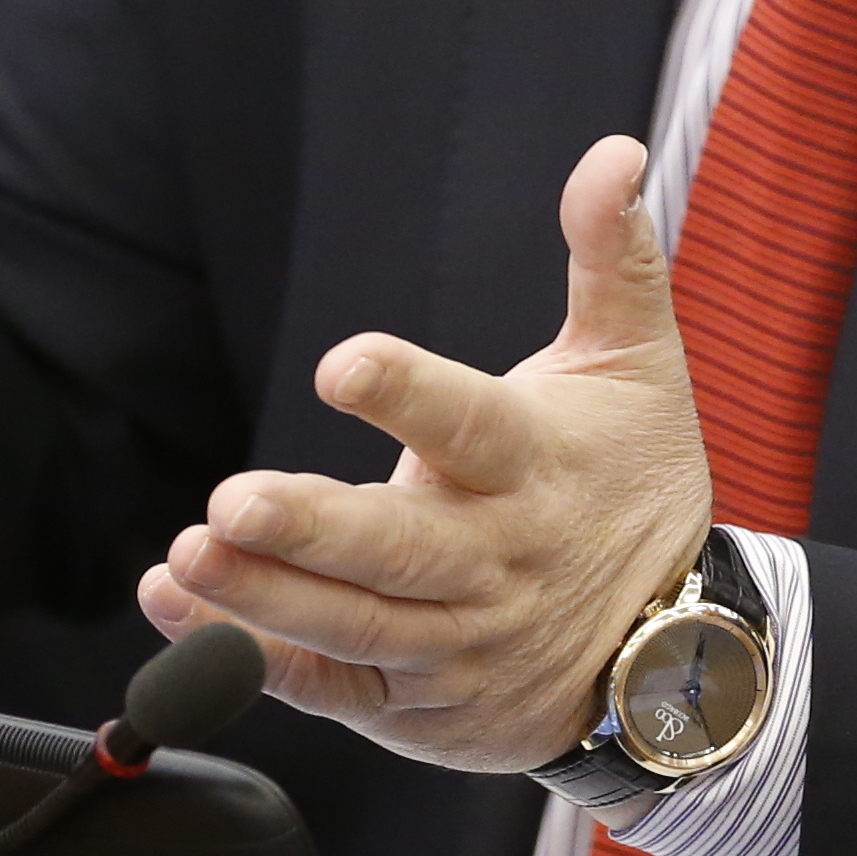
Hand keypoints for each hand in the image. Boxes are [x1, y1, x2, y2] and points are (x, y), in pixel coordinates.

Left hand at [137, 136, 712, 773]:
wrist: (678, 652)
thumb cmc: (633, 483)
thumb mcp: (639, 364)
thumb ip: (611, 255)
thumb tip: (613, 153)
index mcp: (535, 466)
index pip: (470, 427)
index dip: (407, 395)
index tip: (343, 364)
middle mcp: (493, 561)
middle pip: (397, 548)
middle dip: (310, 529)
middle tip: (231, 503)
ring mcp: (455, 641)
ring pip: (352, 624)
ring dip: (262, 596)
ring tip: (184, 559)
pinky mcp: (417, 702)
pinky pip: (328, 684)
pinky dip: (252, 657)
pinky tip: (179, 611)